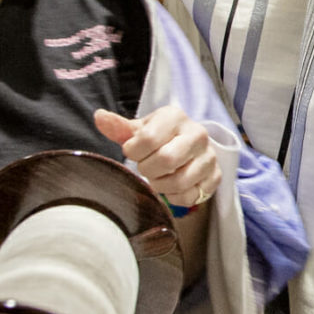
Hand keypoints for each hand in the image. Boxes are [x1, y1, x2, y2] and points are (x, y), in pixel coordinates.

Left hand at [94, 106, 220, 209]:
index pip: (148, 138)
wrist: (190, 147)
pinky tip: (170, 187)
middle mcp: (198, 134)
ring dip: (159, 185)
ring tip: (157, 177)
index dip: (133, 151)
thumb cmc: (160, 138)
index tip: (133, 151)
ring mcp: (209, 157)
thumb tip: (99, 116)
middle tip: (145, 167)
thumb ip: (119, 127)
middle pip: (166, 160)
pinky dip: (173, 197)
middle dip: (147, 169)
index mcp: (176, 117)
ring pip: (179, 182)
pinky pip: (189, 197)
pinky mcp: (215, 178)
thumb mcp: (141, 130)